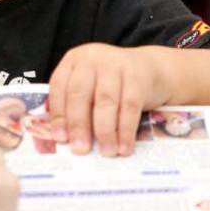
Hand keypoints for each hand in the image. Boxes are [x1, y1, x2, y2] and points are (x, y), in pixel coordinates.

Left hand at [47, 43, 168, 157]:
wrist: (151, 68)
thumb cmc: (112, 84)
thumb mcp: (90, 86)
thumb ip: (77, 106)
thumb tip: (68, 141)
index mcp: (73, 60)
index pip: (59, 87)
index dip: (58, 114)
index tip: (60, 138)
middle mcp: (92, 58)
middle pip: (80, 94)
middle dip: (79, 125)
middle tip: (80, 149)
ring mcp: (115, 64)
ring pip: (105, 101)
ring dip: (105, 131)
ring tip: (106, 152)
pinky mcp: (137, 75)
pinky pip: (129, 106)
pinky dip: (126, 130)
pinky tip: (124, 146)